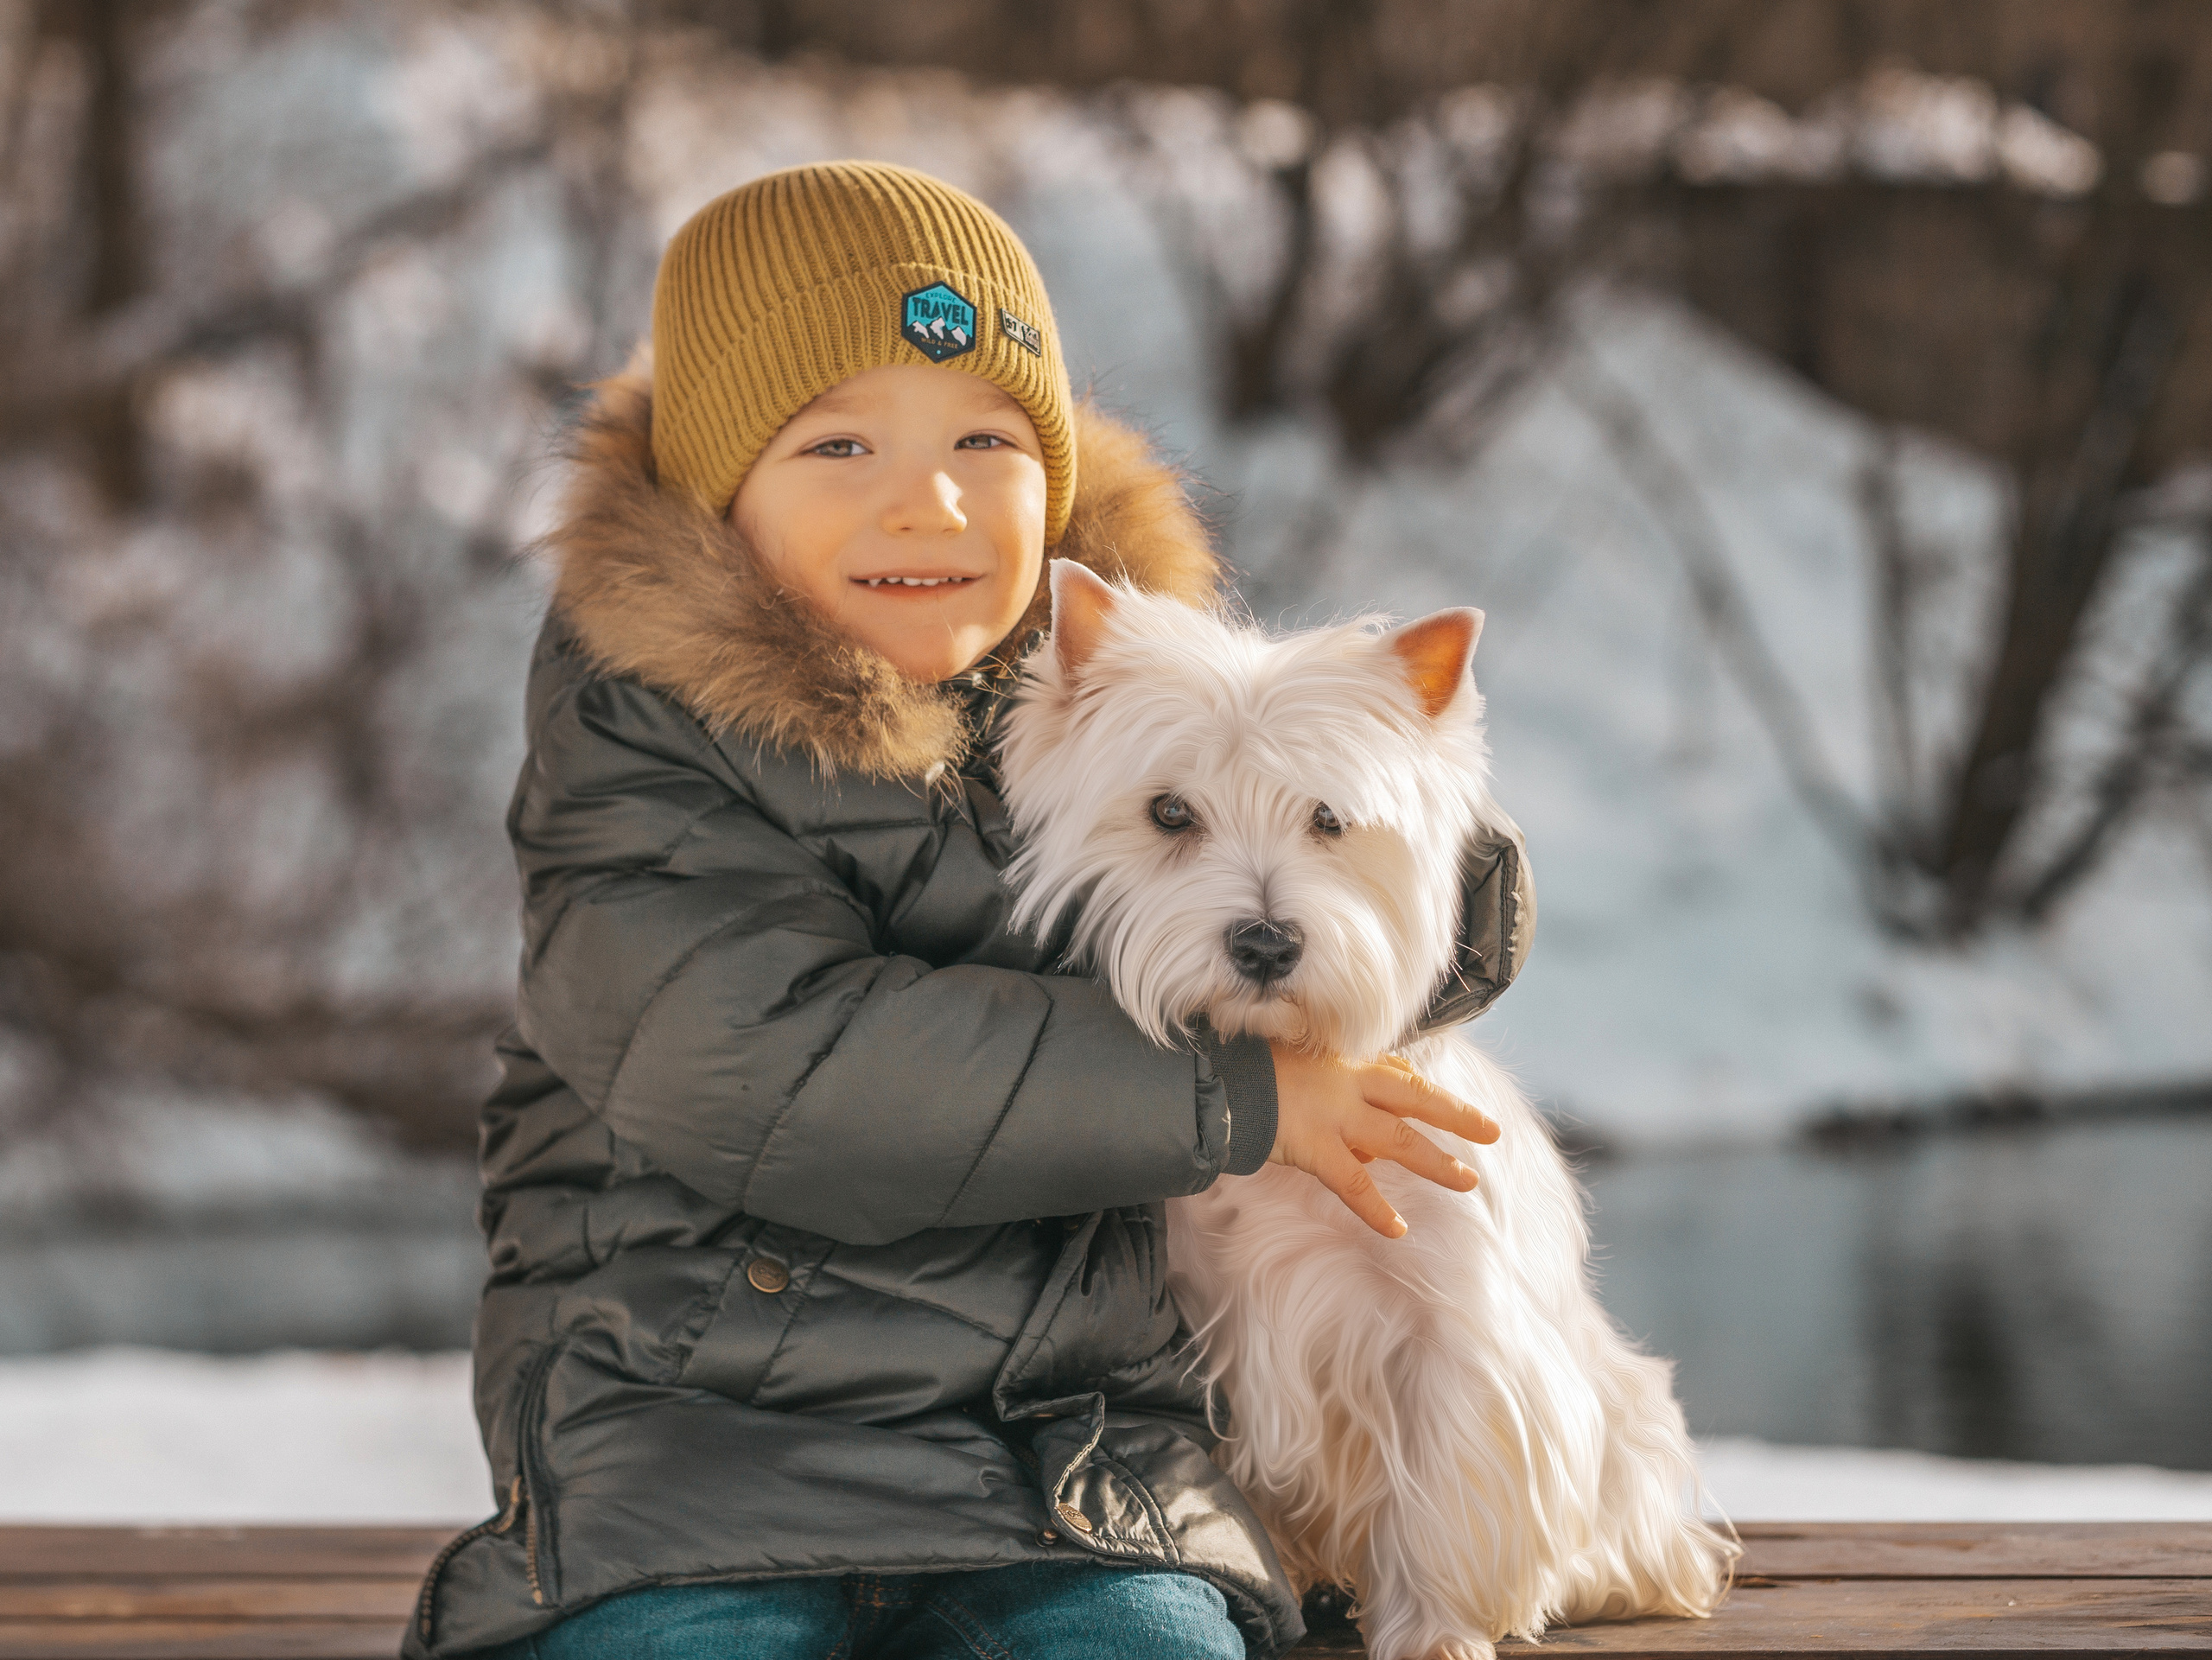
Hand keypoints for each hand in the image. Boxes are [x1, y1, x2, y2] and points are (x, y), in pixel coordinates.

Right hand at [1267, 1044, 1501, 1237]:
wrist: (1217, 1080)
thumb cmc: (1249, 1069)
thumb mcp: (1291, 1059)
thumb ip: (1321, 1080)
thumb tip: (1343, 1118)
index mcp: (1343, 1060)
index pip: (1395, 1072)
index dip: (1421, 1088)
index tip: (1439, 1100)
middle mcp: (1348, 1083)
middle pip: (1415, 1097)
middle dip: (1456, 1114)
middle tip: (1492, 1131)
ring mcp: (1335, 1116)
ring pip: (1399, 1139)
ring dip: (1436, 1161)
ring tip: (1467, 1180)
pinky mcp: (1316, 1147)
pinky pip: (1355, 1184)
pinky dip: (1376, 1209)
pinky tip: (1397, 1229)